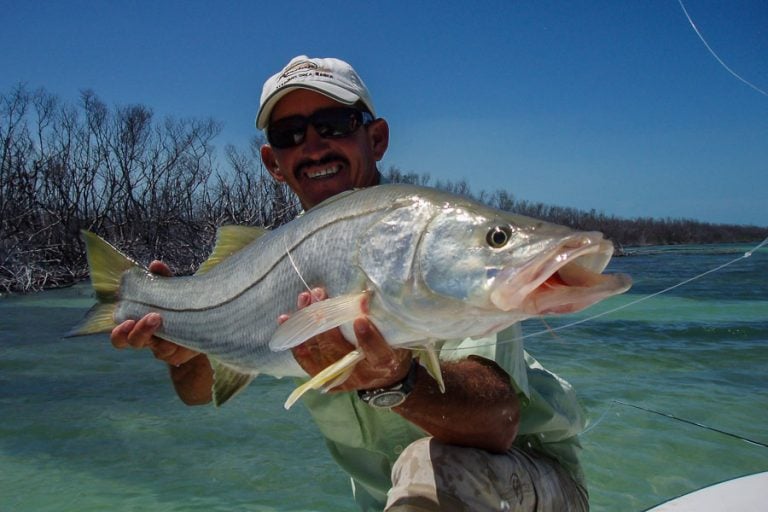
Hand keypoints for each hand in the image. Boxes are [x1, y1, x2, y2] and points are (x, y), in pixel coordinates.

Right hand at [110, 260, 199, 366]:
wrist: (200, 326)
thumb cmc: (177, 307)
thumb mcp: (171, 292)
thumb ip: (162, 279)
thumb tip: (155, 265)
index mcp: (138, 327)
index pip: (120, 336)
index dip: (120, 332)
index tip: (128, 321)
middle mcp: (149, 341)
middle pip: (135, 343)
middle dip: (141, 332)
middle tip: (154, 317)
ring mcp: (164, 350)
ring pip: (160, 350)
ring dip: (165, 337)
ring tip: (176, 322)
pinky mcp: (180, 355)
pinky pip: (178, 353)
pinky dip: (182, 344)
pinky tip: (188, 334)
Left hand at [280, 288, 411, 390]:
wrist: (384, 381)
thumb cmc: (393, 351)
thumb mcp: (396, 339)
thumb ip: (382, 324)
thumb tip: (362, 298)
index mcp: (384, 364)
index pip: (377, 353)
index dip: (369, 338)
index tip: (361, 319)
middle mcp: (359, 374)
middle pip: (338, 349)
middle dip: (326, 320)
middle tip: (319, 295)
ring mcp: (339, 378)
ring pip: (318, 351)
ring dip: (308, 323)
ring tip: (304, 300)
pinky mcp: (324, 378)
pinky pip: (305, 359)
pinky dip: (295, 338)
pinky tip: (286, 320)